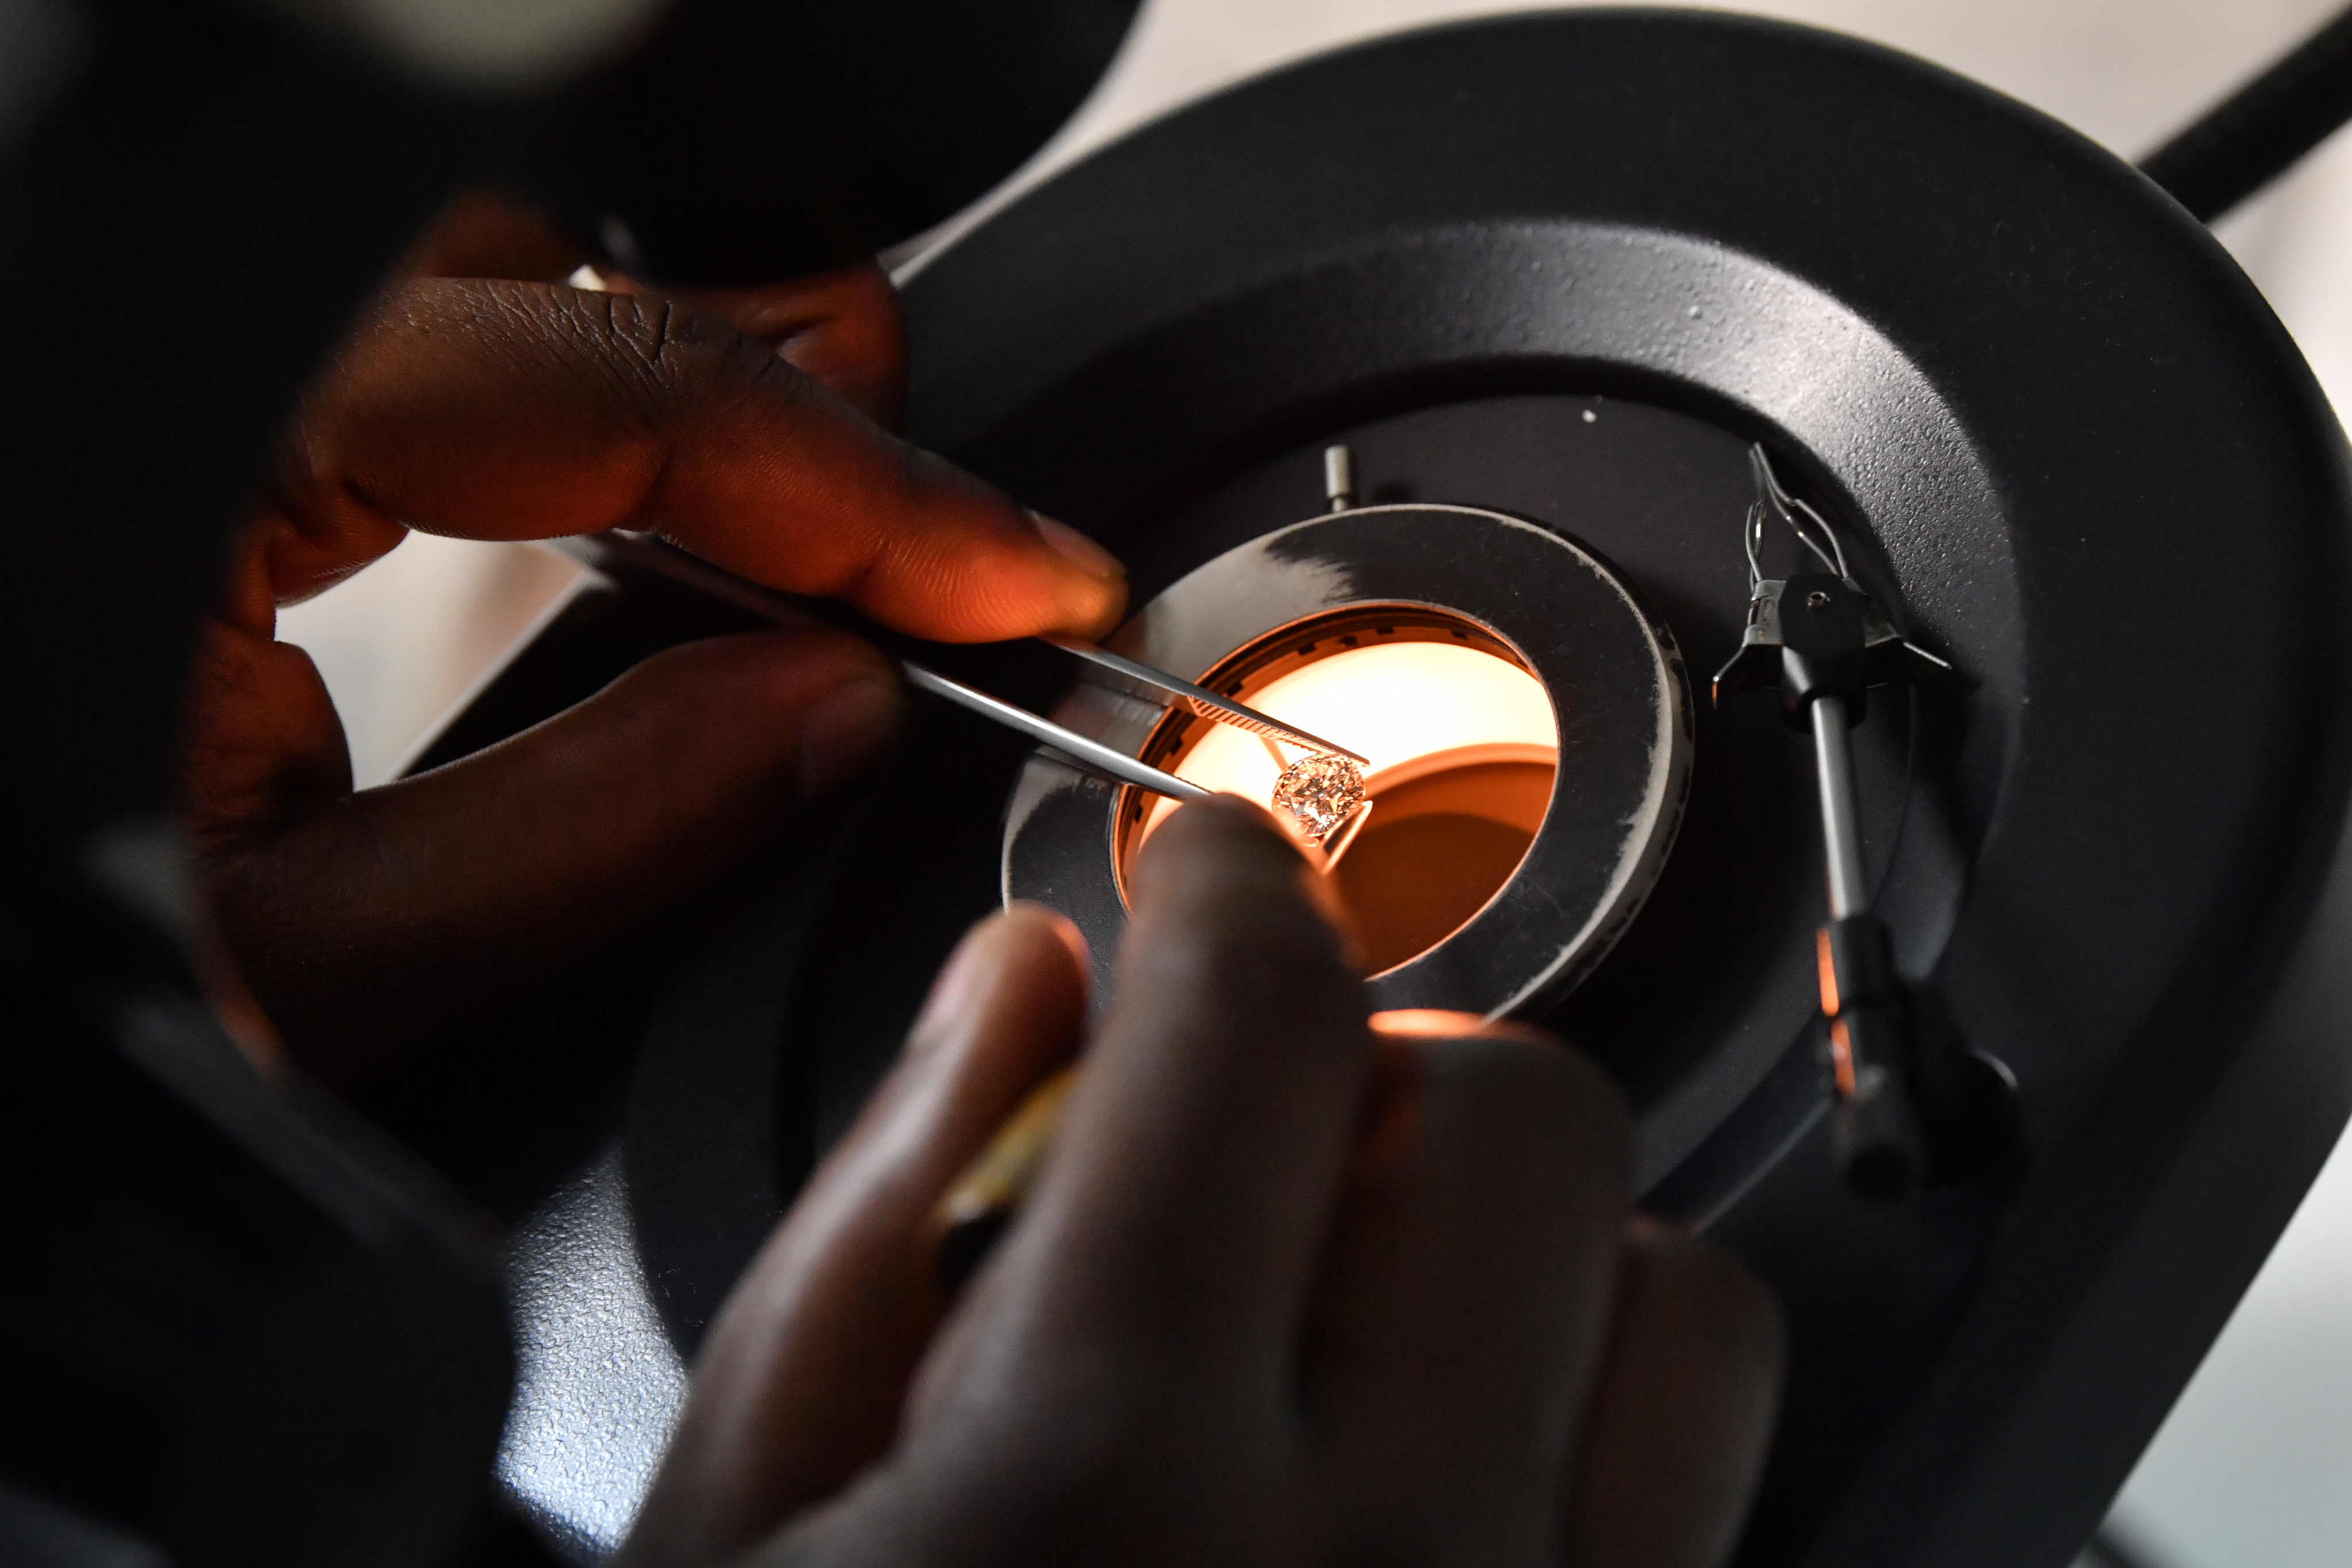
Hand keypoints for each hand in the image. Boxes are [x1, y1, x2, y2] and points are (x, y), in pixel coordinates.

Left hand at [182, 196, 1126, 1079]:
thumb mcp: (299, 968)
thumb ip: (586, 829)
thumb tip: (821, 717)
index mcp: (170, 458)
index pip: (608, 393)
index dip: (858, 488)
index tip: (1011, 567)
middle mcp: (169, 387)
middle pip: (533, 259)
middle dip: (775, 369)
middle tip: (941, 511)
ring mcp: (163, 411)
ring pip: (460, 280)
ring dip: (667, 366)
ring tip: (829, 474)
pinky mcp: (157, 468)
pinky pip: (392, 366)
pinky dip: (553, 412)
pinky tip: (639, 504)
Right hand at [623, 798, 1783, 1567]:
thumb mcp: (732, 1526)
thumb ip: (883, 1216)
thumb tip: (1019, 988)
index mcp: (1102, 1481)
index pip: (1252, 1020)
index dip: (1227, 886)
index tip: (1206, 874)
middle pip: (1520, 1117)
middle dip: (1382, 1050)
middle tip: (1262, 1113)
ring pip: (1686, 1299)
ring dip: (1537, 1237)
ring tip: (1376, 1300)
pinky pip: (1713, 1507)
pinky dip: (1604, 1419)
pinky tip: (1448, 1468)